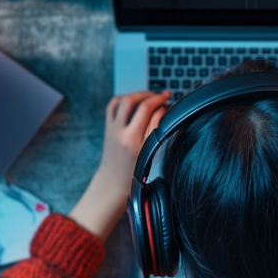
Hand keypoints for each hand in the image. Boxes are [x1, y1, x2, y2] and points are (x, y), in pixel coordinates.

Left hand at [70, 91, 170, 240]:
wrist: (112, 184)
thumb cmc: (133, 174)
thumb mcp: (150, 154)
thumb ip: (156, 131)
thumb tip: (163, 111)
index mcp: (133, 141)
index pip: (149, 112)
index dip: (161, 102)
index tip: (169, 100)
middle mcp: (121, 132)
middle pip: (135, 102)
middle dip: (151, 95)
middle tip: (162, 95)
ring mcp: (112, 129)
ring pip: (122, 100)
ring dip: (137, 94)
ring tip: (149, 96)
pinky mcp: (107, 128)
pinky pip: (113, 105)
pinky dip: (124, 99)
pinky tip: (134, 101)